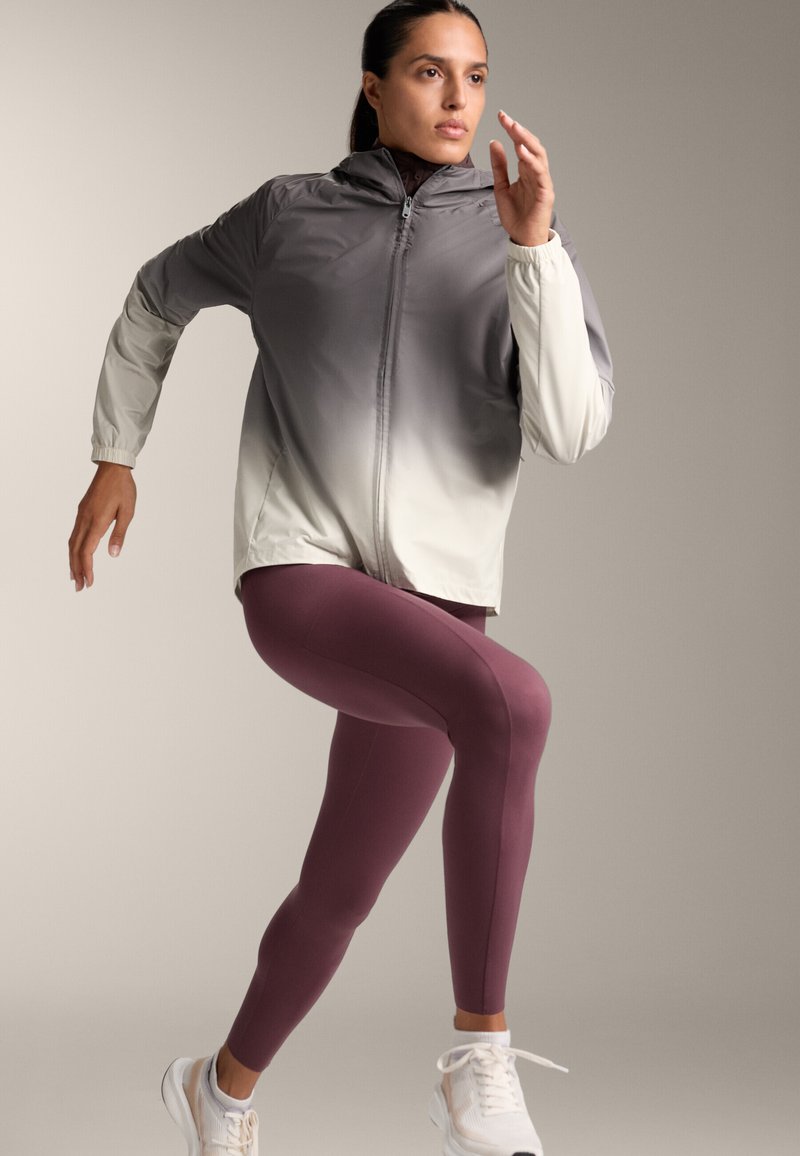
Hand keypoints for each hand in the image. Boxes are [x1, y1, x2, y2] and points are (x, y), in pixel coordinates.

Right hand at [68, 461, 135, 590]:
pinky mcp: (82, 512)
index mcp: (97, 522)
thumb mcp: (128, 512)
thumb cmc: (123, 489)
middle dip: (77, 570)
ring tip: (75, 577)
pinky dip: (73, 549)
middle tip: (79, 588)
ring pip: (72, 543)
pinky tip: (76, 555)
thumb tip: (113, 554)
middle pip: (76, 551)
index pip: (87, 551)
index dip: (87, 569)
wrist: (113, 468)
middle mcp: (85, 520)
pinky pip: (74, 534)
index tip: (89, 583)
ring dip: (73, 561)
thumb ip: (120, 534)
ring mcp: (81, 516)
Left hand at [489, 109, 554, 246]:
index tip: (501, 116)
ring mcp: (542, 181)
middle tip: (506, 118)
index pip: (521, 145)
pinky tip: (521, 150)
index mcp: (526, 171)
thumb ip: (499, 167)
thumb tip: (494, 143)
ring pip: (538, 155)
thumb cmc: (516, 216)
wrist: (523, 239)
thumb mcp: (501, 188)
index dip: (512, 130)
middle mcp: (536, 173)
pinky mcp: (545, 192)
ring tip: (514, 128)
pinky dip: (531, 160)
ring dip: (526, 140)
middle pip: (531, 145)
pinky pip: (540, 172)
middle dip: (518, 130)